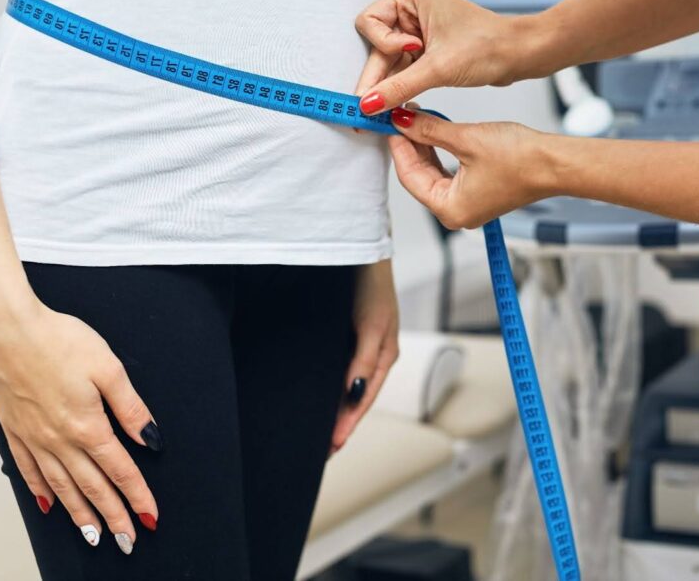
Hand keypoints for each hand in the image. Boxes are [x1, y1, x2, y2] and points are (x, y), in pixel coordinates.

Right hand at [0, 297, 159, 552]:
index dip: (137, 496)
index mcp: (88, 425)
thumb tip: (150, 438)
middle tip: (127, 540)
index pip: (120, 470)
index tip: (150, 516)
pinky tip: (49, 504)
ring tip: (93, 535)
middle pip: (92, 487)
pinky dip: (42, 490)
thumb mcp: (109, 369)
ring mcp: (34, 437)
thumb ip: (131, 408)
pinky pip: (29, 470)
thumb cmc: (57, 340)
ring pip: (61, 486)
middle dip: (112, 516)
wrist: (5, 330)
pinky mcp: (15, 429)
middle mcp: (60, 439)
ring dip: (79, 513)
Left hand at [330, 259, 398, 454]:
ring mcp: (358, 345)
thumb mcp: (372, 324)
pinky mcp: (343, 334)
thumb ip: (365, 360)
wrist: (359, 246)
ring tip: (316, 434)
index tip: (331, 448)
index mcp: (384, 355)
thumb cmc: (371, 283)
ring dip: (332, 409)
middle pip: (355, 399)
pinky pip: (336, 370)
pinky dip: (327, 388)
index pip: (363, 400)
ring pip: (344, 387)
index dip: (348, 425)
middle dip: (340, 425)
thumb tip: (355, 394)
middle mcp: (371, 354)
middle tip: (320, 452)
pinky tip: (314, 397)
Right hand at [355, 0, 528, 113]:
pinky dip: (400, 86)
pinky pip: (403, 69)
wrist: (519, 55)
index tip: (407, 56)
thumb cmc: (489, 45)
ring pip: (388, 61)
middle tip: (366, 109)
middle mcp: (411, 11)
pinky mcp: (426, 51)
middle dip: (377, 75)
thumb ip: (399, 87)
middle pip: (376, 45)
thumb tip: (368, 104)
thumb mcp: (439, 68)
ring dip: (388, 84)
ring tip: (380, 113)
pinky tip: (396, 105)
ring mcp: (418, 31)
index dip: (381, 45)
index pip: (369, 21)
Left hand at [387, 107, 554, 229]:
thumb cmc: (521, 160)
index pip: (409, 176)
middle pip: (419, 176)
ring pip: (432, 173)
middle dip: (409, 145)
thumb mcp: (466, 138)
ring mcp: (467, 204)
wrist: (554, 163)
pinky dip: (440, 152)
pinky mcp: (477, 193)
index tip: (389, 122)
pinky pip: (448, 173)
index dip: (398, 146)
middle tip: (399, 117)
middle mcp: (456, 213)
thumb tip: (403, 121)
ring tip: (415, 119)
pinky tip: (433, 131)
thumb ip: (429, 131)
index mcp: (450, 210)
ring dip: (424, 146)